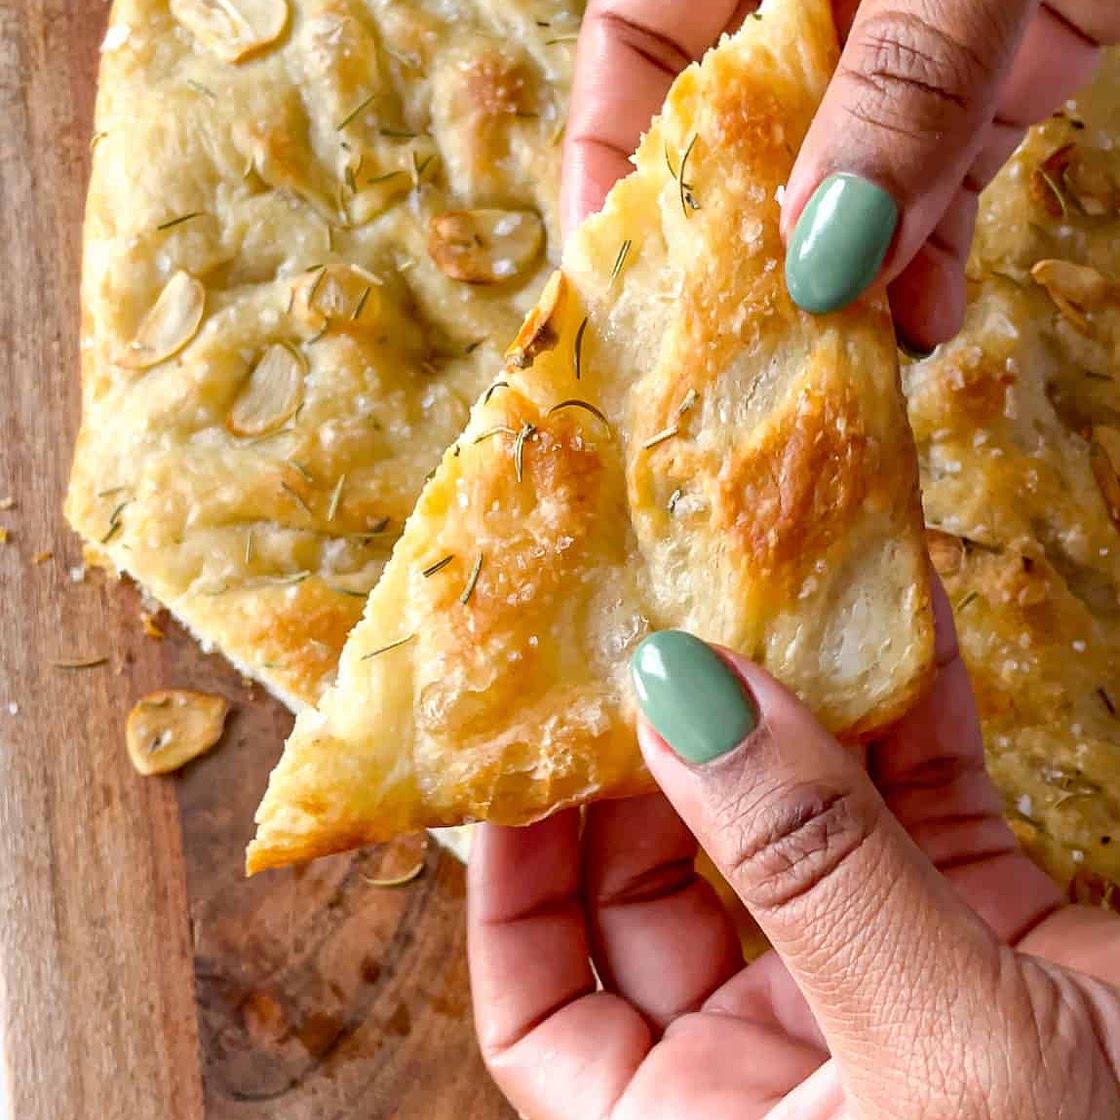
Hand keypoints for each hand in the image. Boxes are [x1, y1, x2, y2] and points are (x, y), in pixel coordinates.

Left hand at [467, 584, 1119, 1117]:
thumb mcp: (931, 1055)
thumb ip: (806, 865)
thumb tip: (681, 691)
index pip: (543, 1006)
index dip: (511, 885)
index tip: (514, 759)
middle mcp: (770, 1061)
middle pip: (655, 889)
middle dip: (652, 762)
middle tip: (643, 644)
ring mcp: (876, 985)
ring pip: (789, 829)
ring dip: (781, 714)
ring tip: (749, 601)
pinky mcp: (984, 932)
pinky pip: (921, 803)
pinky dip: (912, 712)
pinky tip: (897, 618)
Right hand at [561, 0, 1119, 352]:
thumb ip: (896, 87)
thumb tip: (823, 259)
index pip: (632, 57)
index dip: (606, 169)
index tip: (612, 283)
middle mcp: (811, 0)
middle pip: (732, 141)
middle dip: (734, 253)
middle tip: (730, 354)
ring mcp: (902, 42)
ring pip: (838, 180)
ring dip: (842, 277)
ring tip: (834, 361)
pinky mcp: (989, 72)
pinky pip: (940, 180)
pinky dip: (933, 254)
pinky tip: (923, 321)